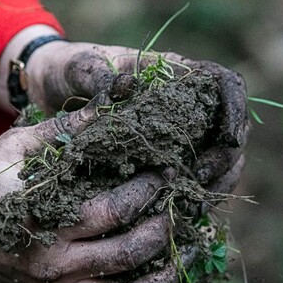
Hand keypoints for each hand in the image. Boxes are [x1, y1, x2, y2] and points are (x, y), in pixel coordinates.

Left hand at [0, 25, 248, 194]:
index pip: (225, 85)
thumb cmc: (66, 68)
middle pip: (229, 131)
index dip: (235, 111)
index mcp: (174, 73)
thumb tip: (117, 91)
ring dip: (215, 184)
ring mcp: (177, 134)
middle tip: (198, 180)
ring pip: (217, 161)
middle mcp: (184, 104)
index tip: (230, 138)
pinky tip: (182, 215)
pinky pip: (191, 181)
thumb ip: (98, 75)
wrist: (47, 86)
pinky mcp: (163, 160)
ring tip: (194, 204)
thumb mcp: (78, 67)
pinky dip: (192, 198)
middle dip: (224, 159)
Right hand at [0, 102, 190, 282]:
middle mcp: (56, 261)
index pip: (114, 210)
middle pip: (128, 248)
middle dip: (165, 221)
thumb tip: (113, 109)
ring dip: (168, 264)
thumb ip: (65, 131)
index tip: (170, 167)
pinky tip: (169, 274)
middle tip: (184, 197)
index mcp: (45, 221)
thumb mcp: (17, 147)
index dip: (149, 189)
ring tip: (195, 240)